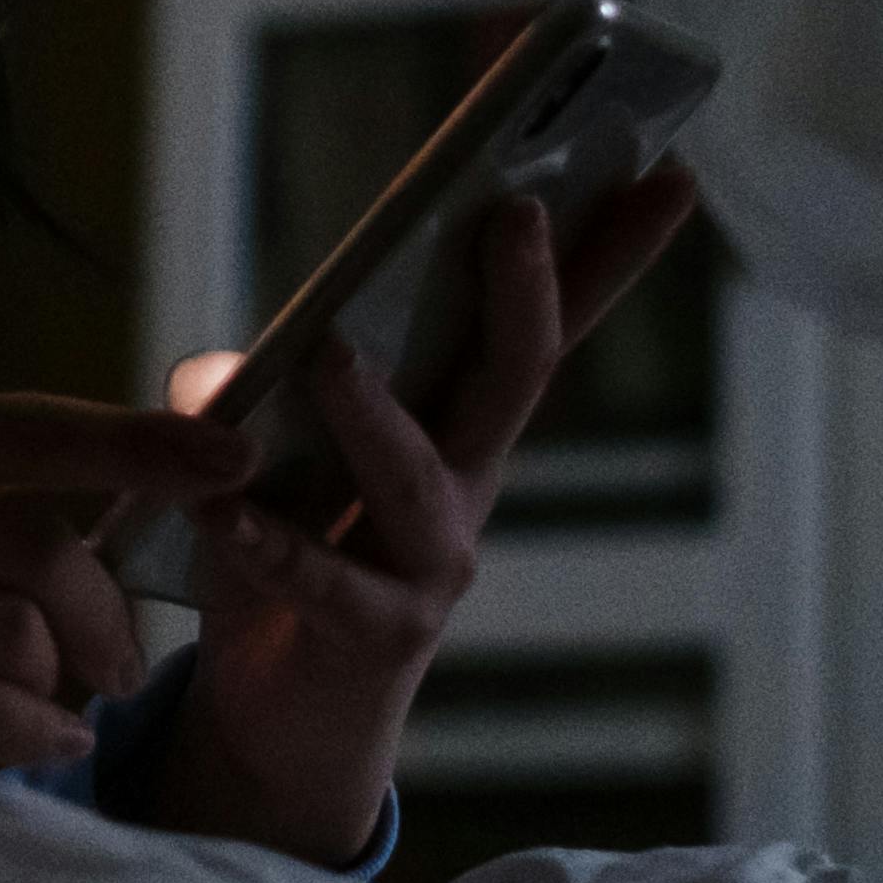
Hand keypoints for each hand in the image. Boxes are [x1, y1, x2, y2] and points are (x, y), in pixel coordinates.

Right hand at [0, 389, 252, 768]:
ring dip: (64, 688)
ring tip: (62, 716)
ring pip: (8, 631)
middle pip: (34, 543)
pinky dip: (23, 735)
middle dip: (110, 617)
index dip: (141, 442)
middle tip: (124, 668)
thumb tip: (88, 524)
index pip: (19, 425)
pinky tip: (36, 748)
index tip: (237, 459)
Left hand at [151, 162, 702, 862]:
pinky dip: (267, 543)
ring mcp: (435, 564)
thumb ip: (250, 388)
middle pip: (516, 376)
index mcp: (460, 420)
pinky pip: (323, 581)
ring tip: (330, 354)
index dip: (607, 252)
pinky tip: (219, 511)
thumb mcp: (269, 446)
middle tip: (517, 213)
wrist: (286, 713)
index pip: (545, 322)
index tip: (665, 168)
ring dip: (374, 413)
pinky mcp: (378, 635)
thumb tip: (217, 372)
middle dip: (526, 293)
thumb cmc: (290, 550)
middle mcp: (469, 483)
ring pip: (419, 480)